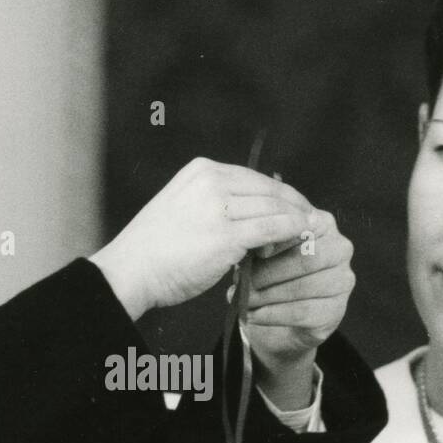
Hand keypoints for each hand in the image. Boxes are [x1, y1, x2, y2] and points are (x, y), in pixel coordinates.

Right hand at [89, 158, 315, 319]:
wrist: (129, 271)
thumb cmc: (154, 250)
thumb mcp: (183, 208)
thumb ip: (215, 204)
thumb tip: (251, 213)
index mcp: (201, 171)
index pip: (254, 178)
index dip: (280, 193)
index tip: (296, 207)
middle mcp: (211, 181)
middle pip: (269, 189)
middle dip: (295, 205)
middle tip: (313, 220)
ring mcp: (219, 207)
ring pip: (275, 208)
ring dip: (297, 221)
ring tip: (311, 234)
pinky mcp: (225, 236)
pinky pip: (273, 228)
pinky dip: (292, 232)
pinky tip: (302, 240)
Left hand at [242, 209, 355, 393]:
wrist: (276, 314)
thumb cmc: (267, 272)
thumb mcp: (261, 250)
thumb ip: (261, 241)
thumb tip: (252, 246)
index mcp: (323, 224)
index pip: (301, 227)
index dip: (274, 239)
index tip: (249, 248)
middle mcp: (340, 249)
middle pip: (306, 258)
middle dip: (269, 271)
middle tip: (241, 280)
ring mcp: (342, 281)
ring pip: (303, 287)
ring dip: (267, 295)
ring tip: (242, 299)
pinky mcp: (336, 310)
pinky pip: (302, 312)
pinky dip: (272, 315)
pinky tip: (252, 315)